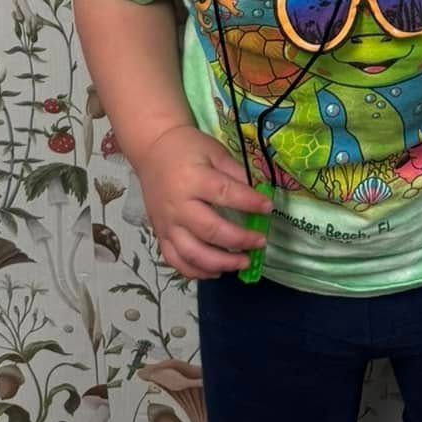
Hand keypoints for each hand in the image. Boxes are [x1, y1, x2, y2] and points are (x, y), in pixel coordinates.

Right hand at [137, 124, 271, 279]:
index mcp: (193, 179)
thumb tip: (259, 195)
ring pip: (192, 253)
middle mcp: (178, 205)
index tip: (268, 208)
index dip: (249, 203)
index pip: (225, 194)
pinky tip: (216, 272)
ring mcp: (167, 224)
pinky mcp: (159, 235)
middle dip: (239, 240)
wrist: (153, 150)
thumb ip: (235, 173)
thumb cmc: (188, 148)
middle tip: (260, 243)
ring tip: (243, 262)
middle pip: (210, 230)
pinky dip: (196, 272)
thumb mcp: (214, 151)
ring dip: (220, 263)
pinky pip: (175, 261)